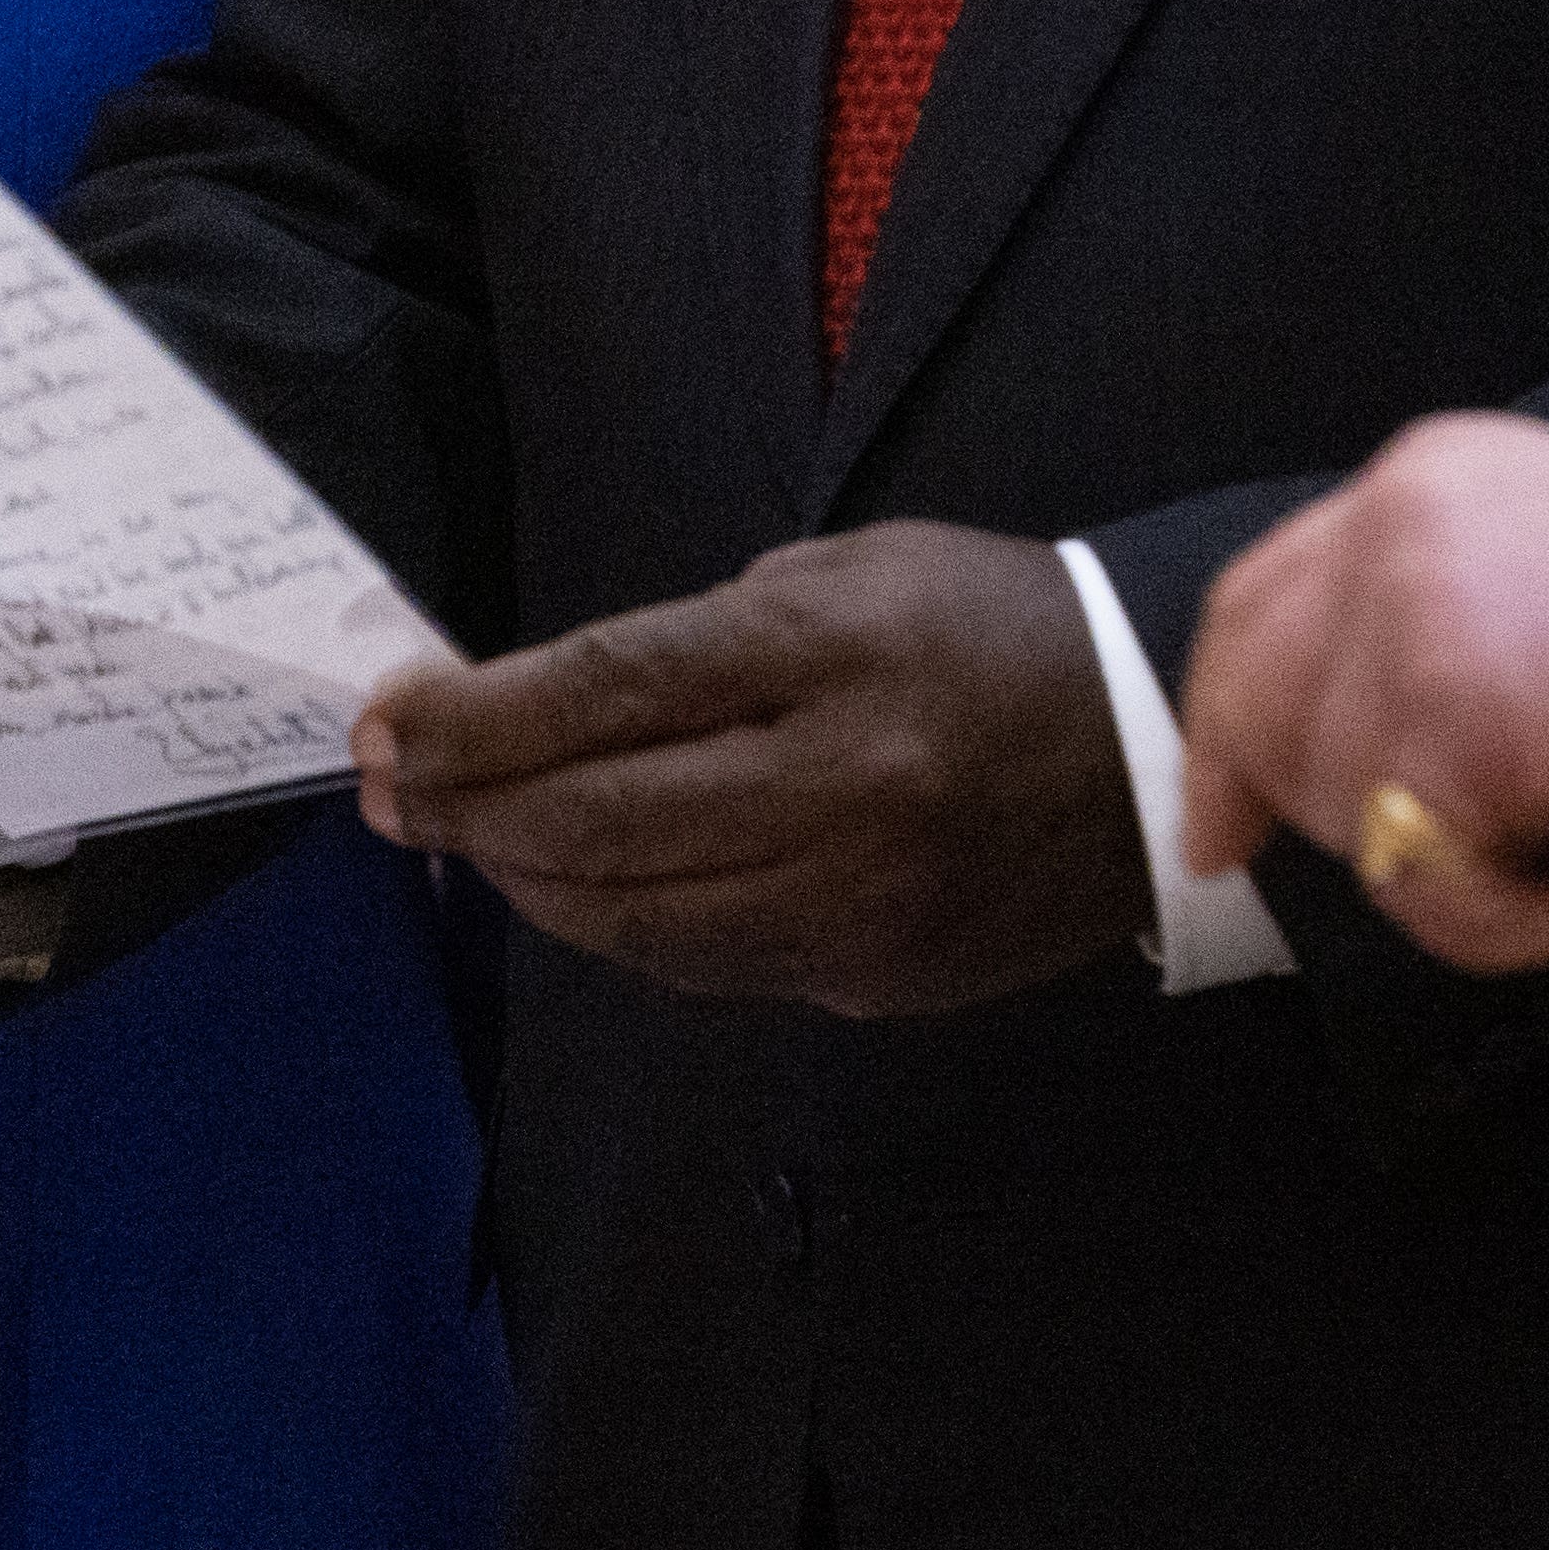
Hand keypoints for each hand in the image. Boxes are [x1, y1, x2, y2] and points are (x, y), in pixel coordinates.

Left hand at [354, 521, 1136, 1016]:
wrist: (1159, 741)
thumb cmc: (985, 626)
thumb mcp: (853, 571)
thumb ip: (704, 640)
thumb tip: (542, 715)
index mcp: (836, 651)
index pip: (607, 690)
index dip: (474, 718)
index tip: (389, 723)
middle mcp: (844, 786)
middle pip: (595, 820)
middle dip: (465, 807)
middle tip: (393, 790)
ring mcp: (860, 902)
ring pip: (633, 920)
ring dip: (525, 881)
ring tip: (469, 840)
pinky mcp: (874, 978)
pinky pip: (707, 964)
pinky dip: (623, 925)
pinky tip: (581, 888)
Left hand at [1178, 417, 1548, 976]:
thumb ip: (1455, 612)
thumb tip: (1381, 731)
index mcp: (1427, 479)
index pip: (1261, 598)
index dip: (1227, 713)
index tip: (1220, 813)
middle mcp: (1396, 529)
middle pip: (1254, 694)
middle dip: (1288, 805)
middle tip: (1382, 874)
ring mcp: (1410, 623)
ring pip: (1333, 801)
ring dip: (1440, 868)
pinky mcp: (1445, 726)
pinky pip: (1412, 880)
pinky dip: (1496, 925)